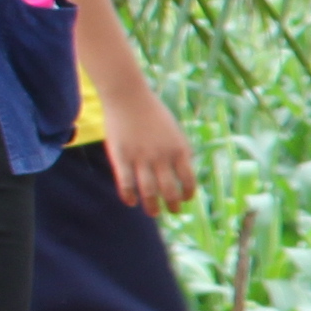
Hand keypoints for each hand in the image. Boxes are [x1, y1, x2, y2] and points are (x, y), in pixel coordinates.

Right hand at [96, 77, 195, 215]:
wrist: (129, 97)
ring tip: (153, 213)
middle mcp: (162, 157)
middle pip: (170, 191)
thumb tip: (183, 176)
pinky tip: (131, 202)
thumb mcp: (174, 133)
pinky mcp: (121, 157)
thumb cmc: (153, 114)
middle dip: (172, 205)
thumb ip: (179, 153)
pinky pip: (126, 184)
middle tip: (172, 211)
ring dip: (152, 207)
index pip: (189, 181)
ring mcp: (141, 158)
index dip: (188, 194)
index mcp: (179, 150)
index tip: (185, 200)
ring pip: (149, 192)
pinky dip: (129, 196)